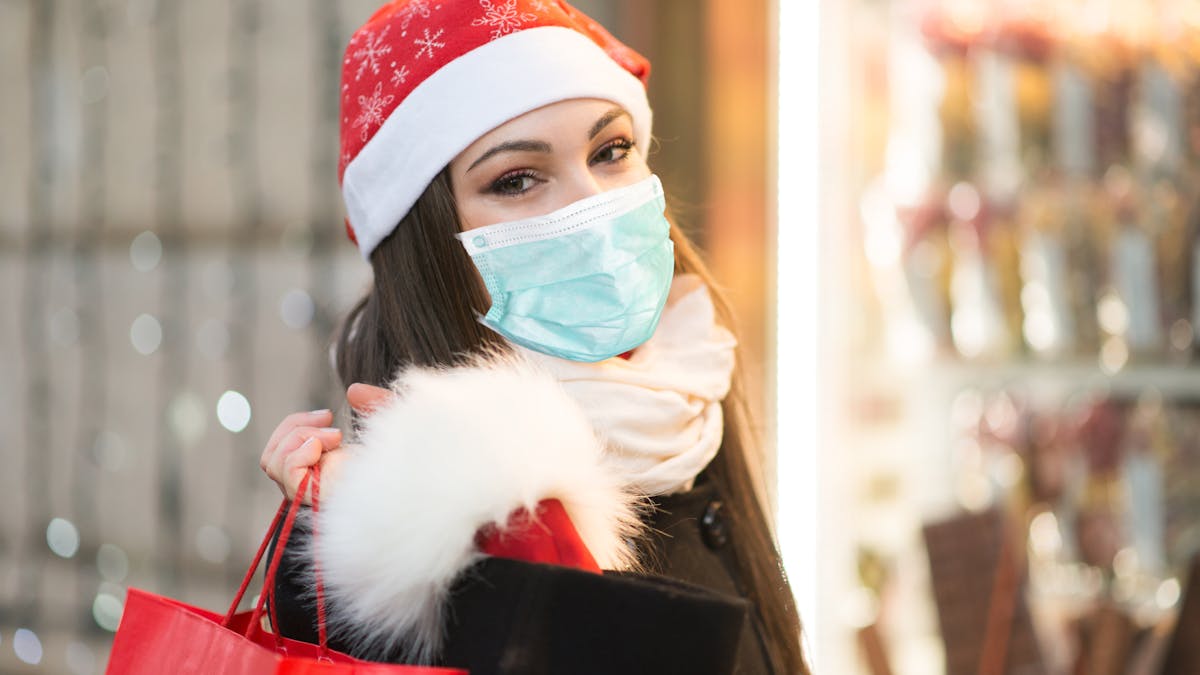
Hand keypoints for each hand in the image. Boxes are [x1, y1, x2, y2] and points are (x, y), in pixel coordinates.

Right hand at [259, 383, 395, 503]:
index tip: (328, 415)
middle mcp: (309, 486)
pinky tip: (323, 448)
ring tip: (335, 438)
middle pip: (270, 456)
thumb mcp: (390, 427)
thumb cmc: (403, 464)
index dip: (295, 424)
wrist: (415, 490)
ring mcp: (309, 495)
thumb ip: (373, 404)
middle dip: (295, 428)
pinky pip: (288, 474)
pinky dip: (299, 454)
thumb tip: (354, 390)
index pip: (278, 450)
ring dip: (300, 438)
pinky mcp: (316, 500)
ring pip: (272, 464)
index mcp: (319, 471)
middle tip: (331, 425)